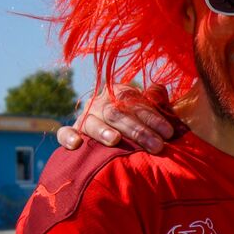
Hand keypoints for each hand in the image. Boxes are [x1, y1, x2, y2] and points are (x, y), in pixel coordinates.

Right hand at [57, 86, 173, 152]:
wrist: (116, 134)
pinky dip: (68, 137)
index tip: (169, 132)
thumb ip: (155, 102)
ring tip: (115, 140)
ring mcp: (85, 117)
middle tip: (156, 145)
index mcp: (120, 94)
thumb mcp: (149, 111)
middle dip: (138, 130)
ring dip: (104, 131)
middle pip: (117, 114)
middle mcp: (101, 103)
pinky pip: (64, 132)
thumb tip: (158, 88)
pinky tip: (76, 144)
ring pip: (92, 122)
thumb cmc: (140, 124)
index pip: (136, 103)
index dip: (153, 118)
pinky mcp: (72, 131)